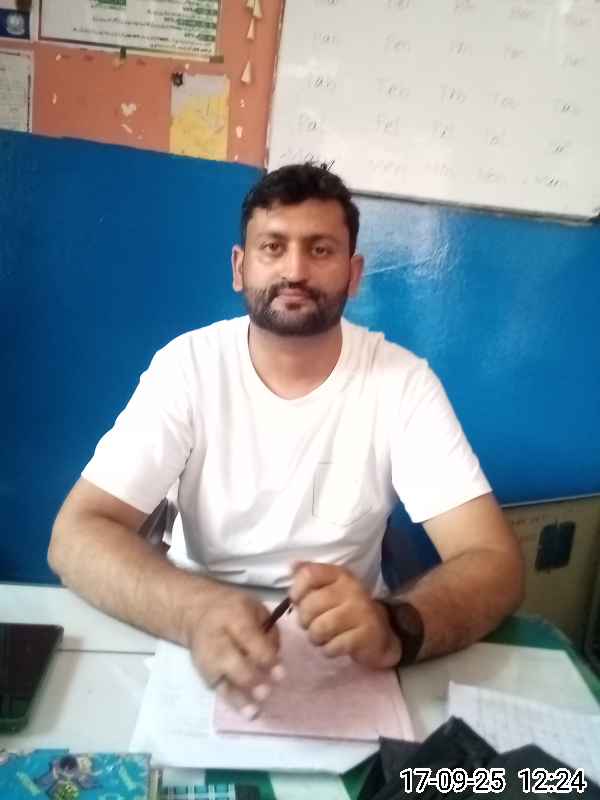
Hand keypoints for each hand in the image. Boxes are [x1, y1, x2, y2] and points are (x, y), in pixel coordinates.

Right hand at [183, 584, 284, 717]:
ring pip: (222, 678)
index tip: (280, 673)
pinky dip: (234, 702)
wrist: (195, 613)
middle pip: (231, 660)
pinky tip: (249, 712)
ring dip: (240, 695)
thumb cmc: (233, 610)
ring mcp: (208, 658)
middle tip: (267, 690)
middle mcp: (217, 638)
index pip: (248, 637)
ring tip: (255, 710)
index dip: (264, 656)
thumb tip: (277, 656)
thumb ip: (268, 629)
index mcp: (233, 616)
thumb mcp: (254, 607)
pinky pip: (219, 689)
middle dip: (250, 677)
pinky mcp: (205, 673)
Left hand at [289, 562, 400, 668]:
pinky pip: (333, 646)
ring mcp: (361, 611)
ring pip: (319, 628)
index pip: (309, 574)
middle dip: (304, 621)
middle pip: (310, 605)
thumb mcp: (330, 588)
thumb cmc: (346, 610)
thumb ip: (310, 577)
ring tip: (322, 636)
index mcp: (340, 574)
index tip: (298, 601)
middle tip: (312, 624)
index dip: (297, 590)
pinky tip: (334, 645)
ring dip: (315, 637)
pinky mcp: (365, 635)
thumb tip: (292, 565)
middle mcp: (352, 589)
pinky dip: (328, 650)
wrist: (379, 635)